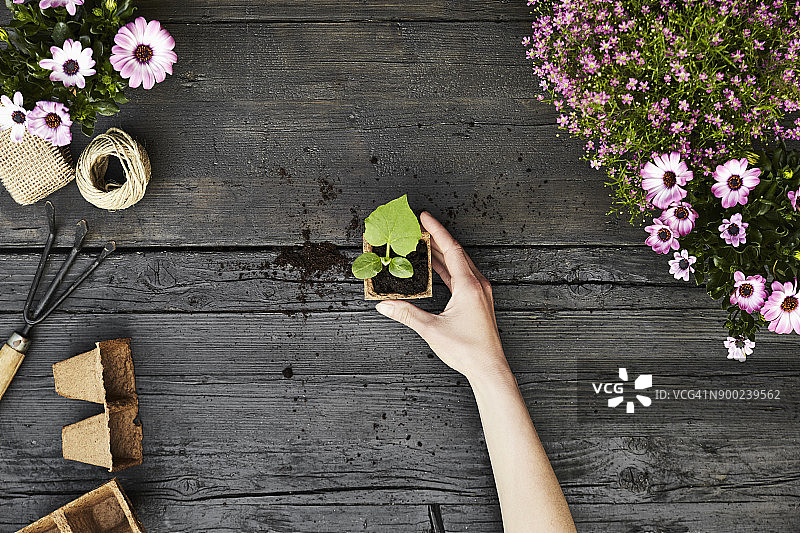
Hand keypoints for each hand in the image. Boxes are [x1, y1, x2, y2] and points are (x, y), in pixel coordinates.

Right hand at [375, 212, 510, 382]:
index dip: (436, 231)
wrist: (489, 368)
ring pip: (460, 264)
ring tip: (424, 243)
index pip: (451, 249)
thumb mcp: (432, 330)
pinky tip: (437, 267)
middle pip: (456, 253)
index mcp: (468, 286)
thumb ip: (407, 314)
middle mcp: (477, 285)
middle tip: (419, 227)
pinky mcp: (479, 301)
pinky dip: (448, 268)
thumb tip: (385, 305)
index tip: (424, 217)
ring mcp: (480, 293)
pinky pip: (462, 276)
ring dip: (442, 252)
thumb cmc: (467, 350)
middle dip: (437, 238)